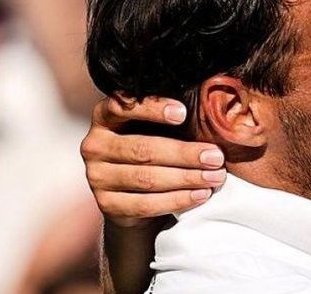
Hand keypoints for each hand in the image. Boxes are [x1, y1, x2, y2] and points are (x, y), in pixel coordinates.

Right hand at [80, 96, 225, 227]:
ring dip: (186, 178)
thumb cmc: (153, 148)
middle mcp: (95, 146)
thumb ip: (172, 117)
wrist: (135, 193)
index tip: (183, 113)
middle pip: (143, 150)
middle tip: (215, 157)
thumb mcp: (158, 127)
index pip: (121, 107)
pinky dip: (177, 199)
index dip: (152, 109)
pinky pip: (146, 204)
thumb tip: (213, 112)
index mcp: (105, 118)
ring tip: (214, 177)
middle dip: (184, 154)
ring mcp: (97, 177)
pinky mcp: (107, 204)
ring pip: (146, 178)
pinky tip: (199, 195)